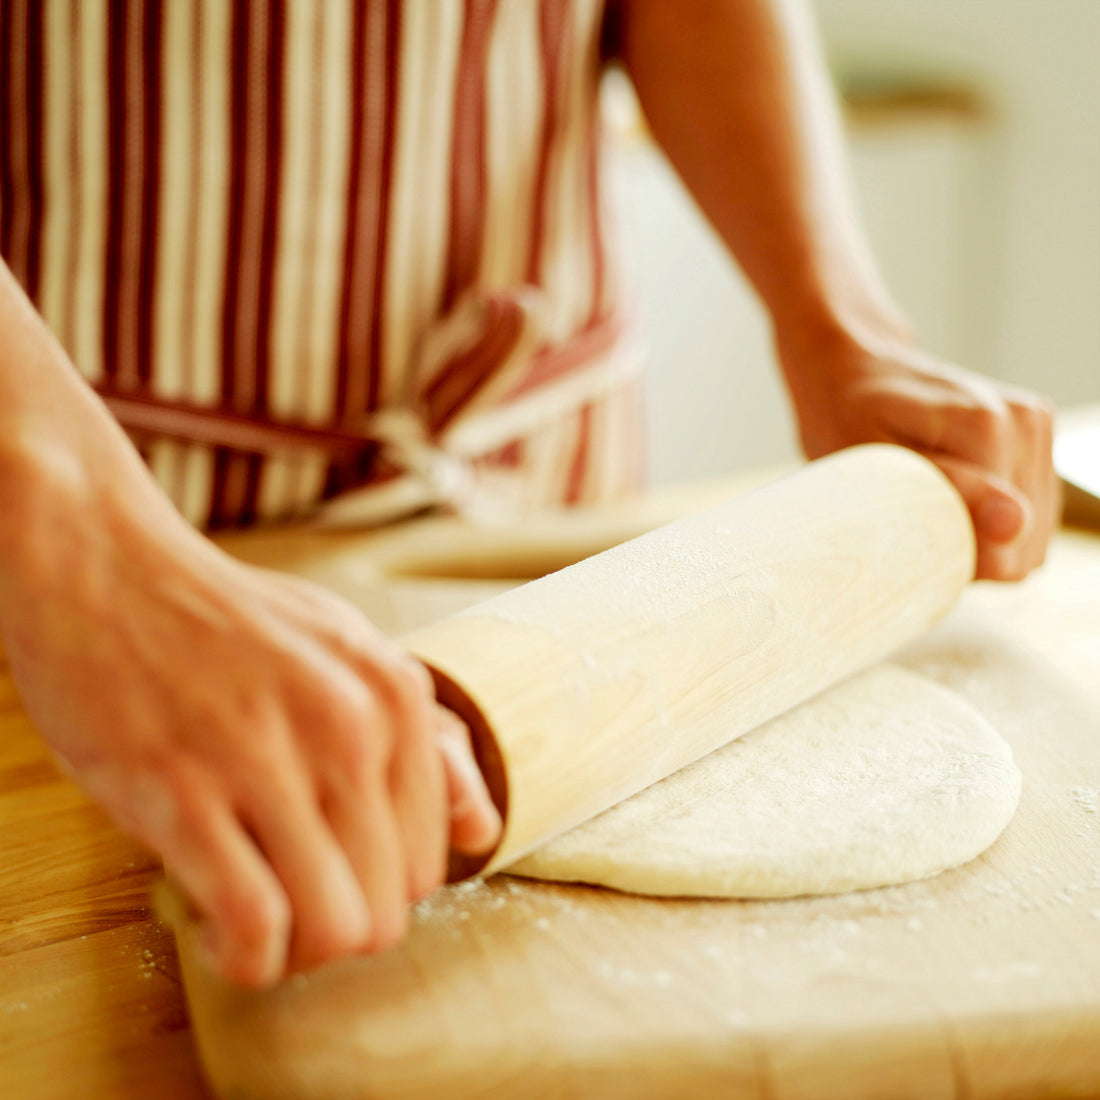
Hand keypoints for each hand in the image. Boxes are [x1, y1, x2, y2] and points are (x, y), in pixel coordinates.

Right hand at [2, 503, 500, 987]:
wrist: (108, 571)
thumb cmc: (232, 623)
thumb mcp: (351, 653)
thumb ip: (427, 742)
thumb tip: (480, 831)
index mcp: (394, 695)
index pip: (431, 859)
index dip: (381, 889)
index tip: (329, 872)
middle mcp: (348, 728)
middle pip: (389, 905)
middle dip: (340, 929)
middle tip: (288, 899)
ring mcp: (268, 760)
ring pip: (334, 928)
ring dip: (295, 954)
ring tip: (255, 918)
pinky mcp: (184, 795)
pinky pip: (254, 927)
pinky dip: (243, 959)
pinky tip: (213, 932)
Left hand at [777, 321, 1057, 580]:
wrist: (851, 370)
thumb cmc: (846, 419)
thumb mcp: (875, 463)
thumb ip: (947, 493)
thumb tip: (1015, 523)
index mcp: (989, 429)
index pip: (1006, 548)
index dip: (955, 561)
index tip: (907, 536)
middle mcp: (1025, 422)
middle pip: (1025, 543)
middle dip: (970, 550)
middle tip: (911, 520)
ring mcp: (1036, 425)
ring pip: (1033, 532)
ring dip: (984, 537)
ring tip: (929, 503)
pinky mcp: (1037, 432)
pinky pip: (1035, 511)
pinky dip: (994, 521)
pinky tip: (953, 497)